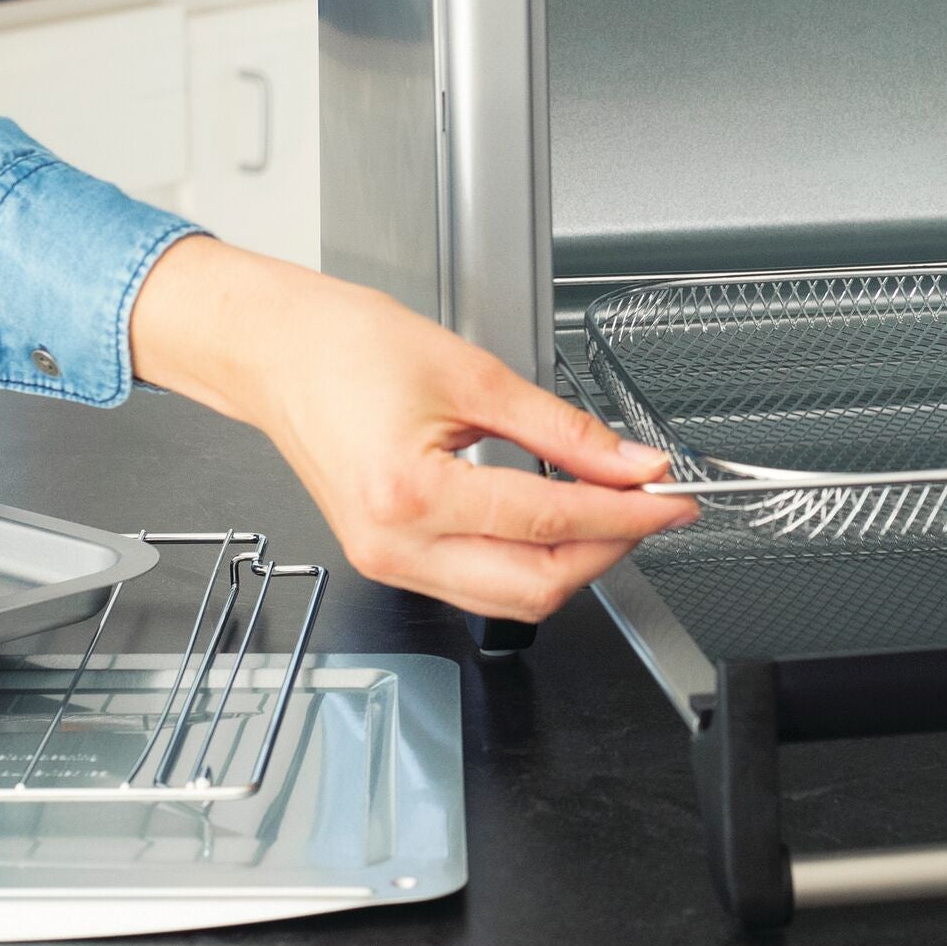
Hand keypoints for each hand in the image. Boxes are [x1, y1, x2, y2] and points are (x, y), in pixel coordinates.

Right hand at [129, 235, 697, 618]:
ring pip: (510, 600)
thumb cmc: (348, 346)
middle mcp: (394, 545)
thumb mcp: (475, 374)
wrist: (275, 351)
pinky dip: (529, 561)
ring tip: (613, 511)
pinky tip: (558, 520)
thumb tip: (632, 463)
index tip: (671, 496)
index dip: (626, 513)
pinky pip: (476, 586)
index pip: (551, 523)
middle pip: (536, 587)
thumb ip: (564, 430)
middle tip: (651, 506)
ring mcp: (387, 561)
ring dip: (573, 564)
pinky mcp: (387, 559)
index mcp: (412, 493)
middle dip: (609, 550)